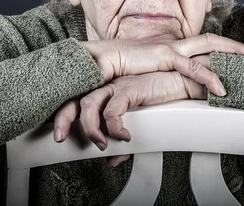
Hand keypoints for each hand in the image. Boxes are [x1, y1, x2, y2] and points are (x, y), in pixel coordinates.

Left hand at [53, 71, 207, 165]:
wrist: (183, 83)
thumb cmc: (163, 98)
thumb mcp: (141, 126)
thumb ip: (124, 143)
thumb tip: (113, 160)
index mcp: (106, 92)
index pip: (77, 101)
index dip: (64, 116)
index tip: (60, 135)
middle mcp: (107, 87)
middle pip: (75, 99)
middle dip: (63, 119)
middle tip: (60, 138)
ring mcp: (117, 85)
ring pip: (89, 104)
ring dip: (90, 128)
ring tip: (101, 143)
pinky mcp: (130, 87)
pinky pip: (113, 109)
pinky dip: (114, 126)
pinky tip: (124, 136)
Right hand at [81, 33, 243, 96]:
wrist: (97, 60)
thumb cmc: (115, 67)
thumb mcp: (142, 73)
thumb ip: (157, 79)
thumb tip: (163, 90)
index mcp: (169, 47)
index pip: (201, 43)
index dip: (222, 47)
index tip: (239, 53)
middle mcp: (173, 44)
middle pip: (212, 40)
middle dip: (236, 46)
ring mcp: (170, 48)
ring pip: (209, 47)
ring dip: (232, 55)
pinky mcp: (163, 56)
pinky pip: (192, 67)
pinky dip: (209, 77)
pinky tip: (221, 89)